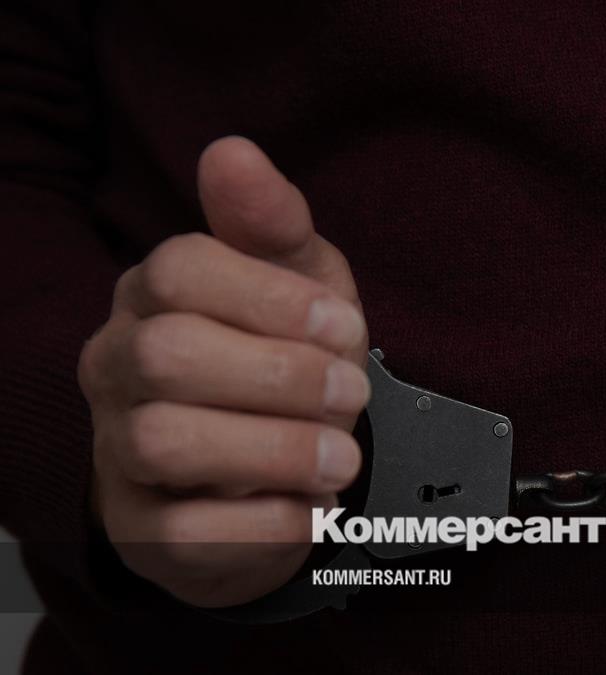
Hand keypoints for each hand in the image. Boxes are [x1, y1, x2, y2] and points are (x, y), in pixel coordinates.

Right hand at [78, 137, 369, 606]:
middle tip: (351, 394)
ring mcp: (121, 451)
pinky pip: (186, 531)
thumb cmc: (285, 357)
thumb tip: (232, 151)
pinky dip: (268, 520)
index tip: (346, 329)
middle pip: (166, 355)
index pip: (178, 270)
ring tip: (341, 458)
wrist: (273, 471)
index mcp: (156, 296)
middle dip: (281, 376)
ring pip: (166, 441)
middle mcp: (119, 367)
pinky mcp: (144, 529)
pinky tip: (310, 505)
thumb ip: (272, 223)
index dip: (272, 300)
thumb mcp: (300, 282)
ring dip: (276, 449)